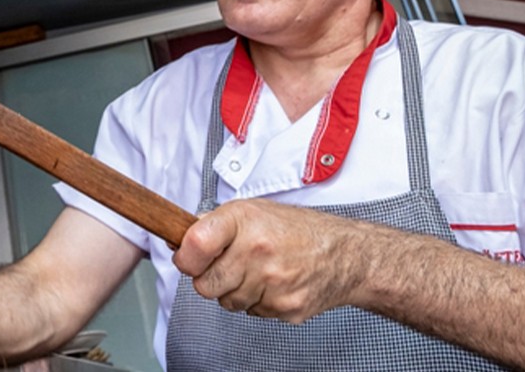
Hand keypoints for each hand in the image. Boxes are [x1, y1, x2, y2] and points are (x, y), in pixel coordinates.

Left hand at [172, 199, 375, 322]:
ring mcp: (273, 282)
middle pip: (205, 284)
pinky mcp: (285, 307)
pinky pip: (252, 313)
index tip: (189, 257)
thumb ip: (215, 223)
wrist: (347, 255)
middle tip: (228, 266)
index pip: (194, 245)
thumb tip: (178, 234)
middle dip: (210, 278)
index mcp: (244, 221)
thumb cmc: (298, 230)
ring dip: (235, 291)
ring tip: (257, 272)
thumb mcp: (253, 211)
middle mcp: (257, 250)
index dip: (185, 256)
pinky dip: (258, 302)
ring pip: (227, 302)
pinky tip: (274, 284)